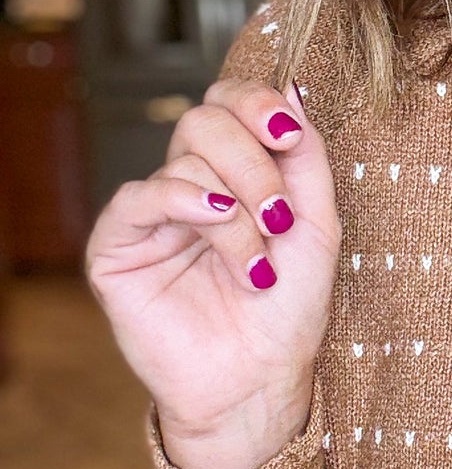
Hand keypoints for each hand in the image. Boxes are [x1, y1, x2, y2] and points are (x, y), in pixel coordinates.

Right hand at [85, 78, 340, 468]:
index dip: (256, 103)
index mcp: (235, 173)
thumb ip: (306, 157)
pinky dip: (188, 203)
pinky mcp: (117, 247)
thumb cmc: (290, 312)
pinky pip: (141, 196)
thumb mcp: (317, 225)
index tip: (290, 134)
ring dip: (238, 212)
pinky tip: (219, 225)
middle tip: (281, 220)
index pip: (229, 102)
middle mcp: (190, 185)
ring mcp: (152, 215)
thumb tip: (292, 87)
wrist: (260, 381)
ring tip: (257, 268)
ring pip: (186, 162)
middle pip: (206, 119)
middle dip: (255, 164)